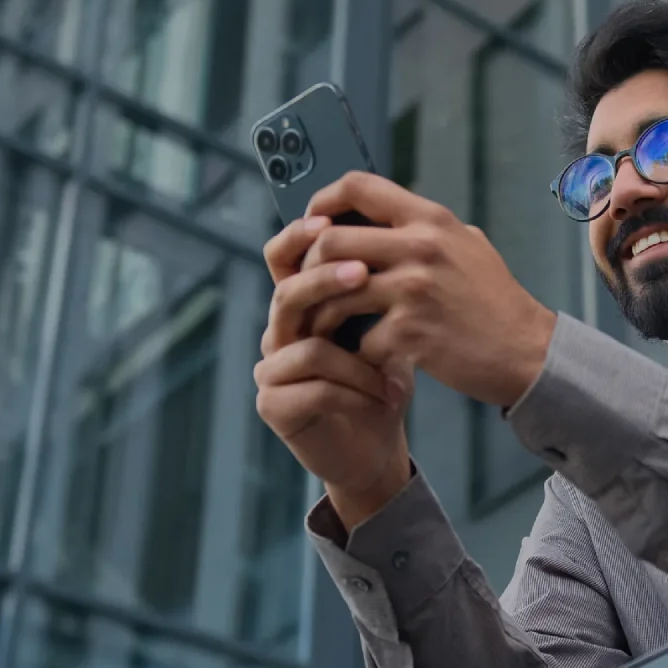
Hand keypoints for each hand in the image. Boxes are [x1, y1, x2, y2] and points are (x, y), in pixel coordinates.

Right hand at [257, 235, 413, 527]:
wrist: (378, 446)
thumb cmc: (382, 381)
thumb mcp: (386, 327)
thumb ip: (378, 286)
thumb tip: (396, 227)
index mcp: (301, 307)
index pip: (282, 257)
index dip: (297, 236)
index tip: (327, 221)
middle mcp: (278, 334)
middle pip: (287, 293)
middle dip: (326, 281)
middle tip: (364, 274)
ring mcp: (271, 372)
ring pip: (305, 346)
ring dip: (357, 359)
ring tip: (393, 369)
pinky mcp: (275, 407)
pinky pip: (313, 387)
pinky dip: (355, 390)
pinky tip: (384, 397)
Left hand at [290, 172, 557, 407]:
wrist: (526, 351)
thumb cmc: (495, 301)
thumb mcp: (466, 245)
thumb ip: (424, 228)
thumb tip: (380, 214)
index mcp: (430, 219)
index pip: (357, 186)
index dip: (321, 202)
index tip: (311, 224)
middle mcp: (420, 247)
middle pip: (329, 240)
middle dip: (308, 268)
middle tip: (306, 287)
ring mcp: (414, 290)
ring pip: (334, 292)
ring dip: (322, 315)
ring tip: (324, 329)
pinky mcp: (411, 332)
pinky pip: (360, 340)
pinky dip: (358, 353)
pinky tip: (364, 358)